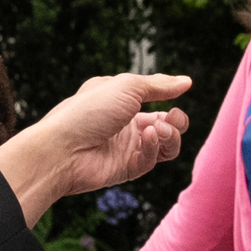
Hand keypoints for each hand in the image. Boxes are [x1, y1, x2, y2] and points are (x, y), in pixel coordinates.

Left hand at [0, 73, 190, 222]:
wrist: (64, 149)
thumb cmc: (88, 111)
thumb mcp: (126, 87)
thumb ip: (159, 86)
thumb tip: (187, 81)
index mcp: (120, 100)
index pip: (154, 99)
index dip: (170, 97)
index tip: (182, 92)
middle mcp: (124, 124)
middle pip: (165, 125)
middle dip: (177, 122)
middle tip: (174, 118)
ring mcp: (126, 147)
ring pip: (164, 145)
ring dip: (170, 136)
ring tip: (158, 130)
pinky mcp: (126, 169)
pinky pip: (151, 160)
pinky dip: (153, 149)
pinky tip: (146, 139)